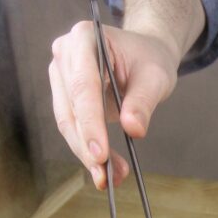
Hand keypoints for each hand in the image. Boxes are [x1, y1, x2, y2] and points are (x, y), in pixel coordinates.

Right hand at [49, 22, 180, 188]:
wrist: (144, 55)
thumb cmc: (149, 59)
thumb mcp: (155, 77)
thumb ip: (143, 101)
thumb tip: (133, 129)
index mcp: (84, 39)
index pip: (83, 86)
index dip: (90, 122)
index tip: (99, 153)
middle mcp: (66, 56)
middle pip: (71, 109)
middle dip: (88, 147)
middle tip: (106, 175)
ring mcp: (62, 77)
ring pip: (69, 124)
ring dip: (88, 155)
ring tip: (111, 178)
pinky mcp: (66, 97)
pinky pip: (75, 129)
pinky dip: (90, 152)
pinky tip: (107, 171)